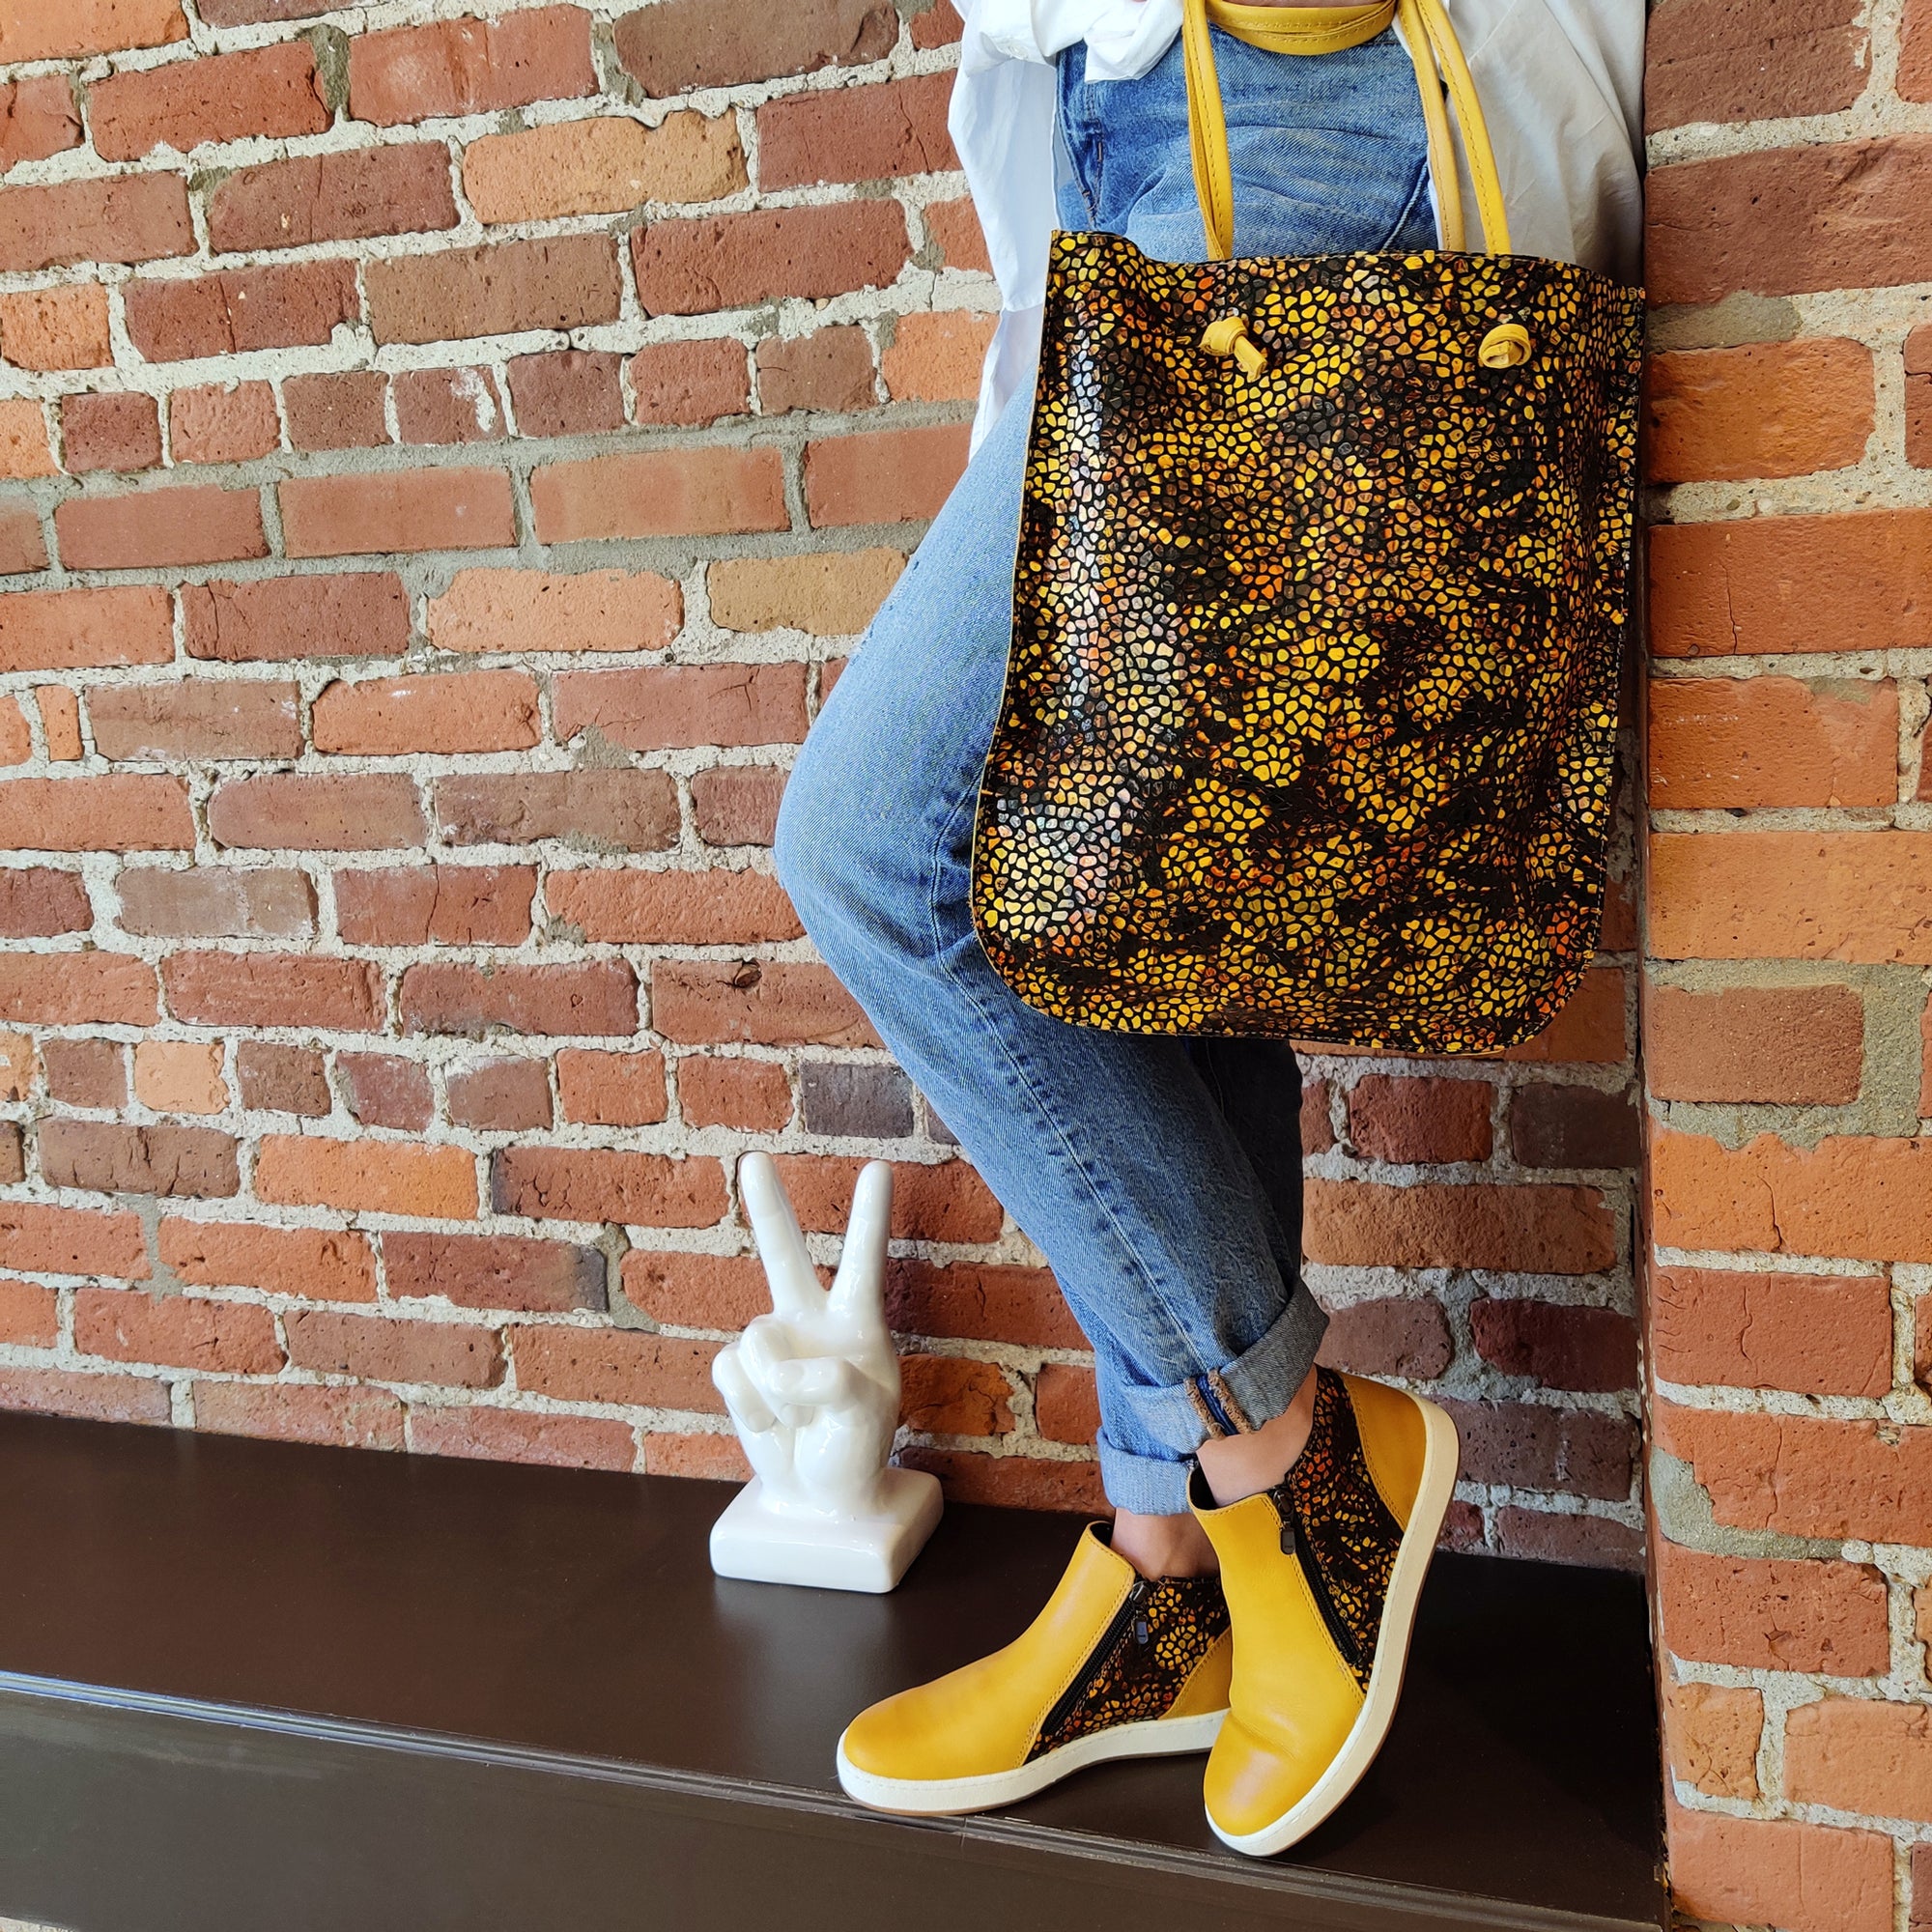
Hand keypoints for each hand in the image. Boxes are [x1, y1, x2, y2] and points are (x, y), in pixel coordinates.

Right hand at [712, 1153, 900, 1517]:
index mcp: (857, 1322)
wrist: (818, 1495)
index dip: (868, 1218)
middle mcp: (811, 1321)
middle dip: (767, 1206)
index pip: (862, 1261)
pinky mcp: (739, 1373)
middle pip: (783, 1254)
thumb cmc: (857, 1447)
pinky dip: (750, 1405)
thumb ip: (831, 1380)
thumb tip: (777, 1366)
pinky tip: (770, 1424)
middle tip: (755, 1159)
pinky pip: (730, 1371)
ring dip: (778, 1391)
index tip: (879, 1169)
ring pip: (757, 1340)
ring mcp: (772, 1345)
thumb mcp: (868, 1413)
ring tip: (800, 1420)